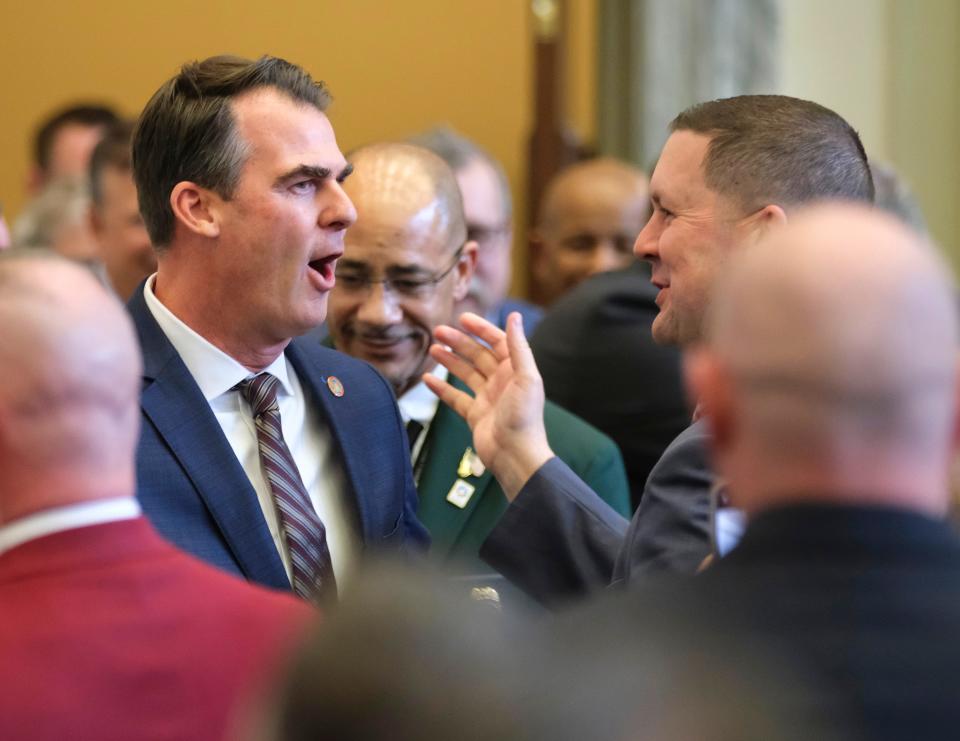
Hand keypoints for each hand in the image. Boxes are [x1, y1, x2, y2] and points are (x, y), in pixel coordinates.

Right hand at [424, 312, 553, 499]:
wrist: (516, 455)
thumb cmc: (525, 417)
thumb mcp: (526, 377)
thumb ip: (518, 346)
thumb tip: (514, 316)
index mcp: (515, 370)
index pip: (497, 342)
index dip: (481, 329)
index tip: (462, 318)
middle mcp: (501, 382)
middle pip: (477, 355)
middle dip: (459, 342)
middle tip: (439, 331)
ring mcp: (487, 398)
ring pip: (465, 374)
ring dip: (449, 360)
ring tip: (432, 349)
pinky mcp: (475, 415)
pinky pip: (455, 398)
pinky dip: (441, 389)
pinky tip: (427, 379)